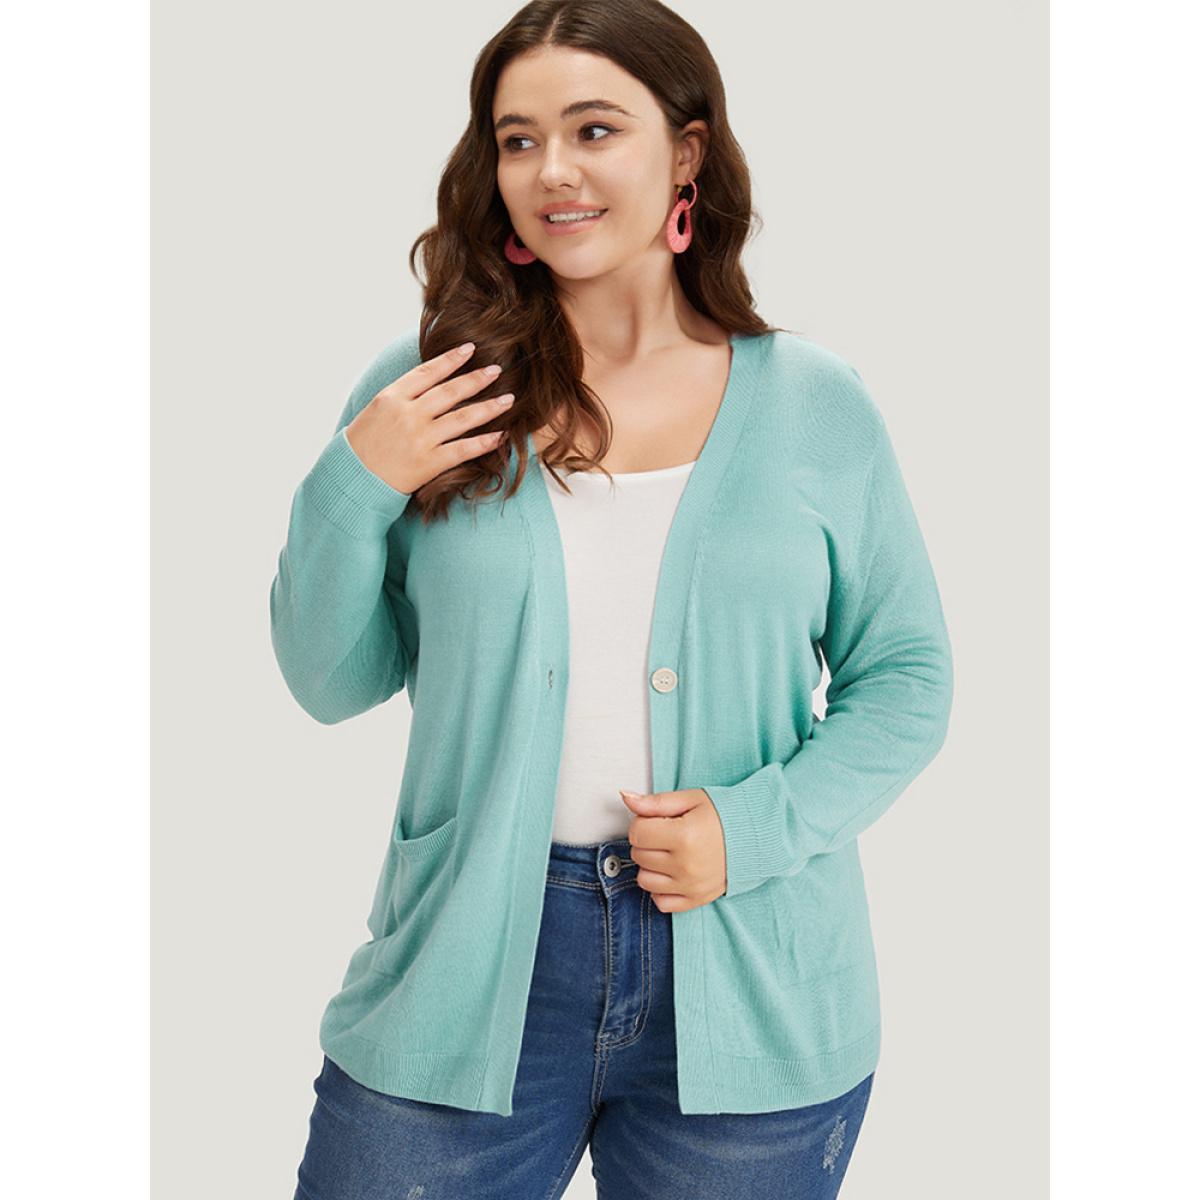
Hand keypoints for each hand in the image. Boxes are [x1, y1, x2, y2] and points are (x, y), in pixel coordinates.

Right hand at [344, 340, 514, 494]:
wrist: (350, 479)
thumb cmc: (362, 445)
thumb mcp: (376, 410)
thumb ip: (402, 396)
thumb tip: (430, 381)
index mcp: (392, 396)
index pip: (427, 372)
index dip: (451, 359)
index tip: (470, 349)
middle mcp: (408, 414)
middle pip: (450, 392)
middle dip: (477, 379)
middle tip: (497, 369)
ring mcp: (420, 438)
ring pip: (462, 418)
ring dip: (488, 408)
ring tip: (508, 400)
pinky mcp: (428, 463)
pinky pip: (462, 449)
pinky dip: (483, 442)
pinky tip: (500, 436)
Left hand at [619, 788, 726, 911]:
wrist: (757, 836)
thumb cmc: (724, 815)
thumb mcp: (691, 799)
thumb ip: (655, 802)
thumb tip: (626, 797)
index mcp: (683, 835)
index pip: (636, 833)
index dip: (643, 823)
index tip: (658, 820)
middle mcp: (685, 864)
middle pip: (639, 855)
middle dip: (647, 841)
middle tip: (667, 833)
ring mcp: (690, 885)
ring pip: (644, 879)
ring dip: (651, 865)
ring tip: (670, 852)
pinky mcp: (696, 899)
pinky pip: (660, 901)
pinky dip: (661, 888)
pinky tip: (672, 872)